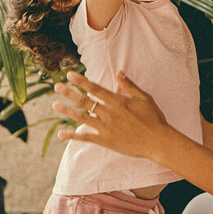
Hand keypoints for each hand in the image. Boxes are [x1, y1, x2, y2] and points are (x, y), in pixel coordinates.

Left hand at [53, 71, 169, 159]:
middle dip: (69, 93)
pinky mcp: (105, 141)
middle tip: (57, 87)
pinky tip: (61, 133)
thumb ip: (129, 86)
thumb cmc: (154, 118)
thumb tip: (118, 72)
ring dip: (67, 111)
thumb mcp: (144, 98)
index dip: (81, 81)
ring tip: (55, 104)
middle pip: (85, 102)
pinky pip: (86, 137)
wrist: (157, 141)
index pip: (95, 89)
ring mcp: (106, 128)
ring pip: (82, 118)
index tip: (70, 75)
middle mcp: (109, 114)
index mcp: (118, 102)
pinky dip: (73, 135)